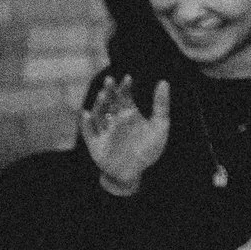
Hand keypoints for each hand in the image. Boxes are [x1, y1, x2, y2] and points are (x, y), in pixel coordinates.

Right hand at [80, 76, 169, 195]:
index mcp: (128, 114)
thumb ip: (161, 105)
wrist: (135, 172)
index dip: (125, 87)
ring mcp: (103, 131)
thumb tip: (164, 82)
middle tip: (110, 80)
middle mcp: (114, 120)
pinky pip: (89, 133)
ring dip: (100, 104)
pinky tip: (86, 114)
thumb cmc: (148, 149)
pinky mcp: (95, 144)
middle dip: (109, 91)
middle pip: (110, 102)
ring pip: (99, 115)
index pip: (124, 97)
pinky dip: (86, 124)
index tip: (128, 78)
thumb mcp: (160, 126)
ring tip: (104, 95)